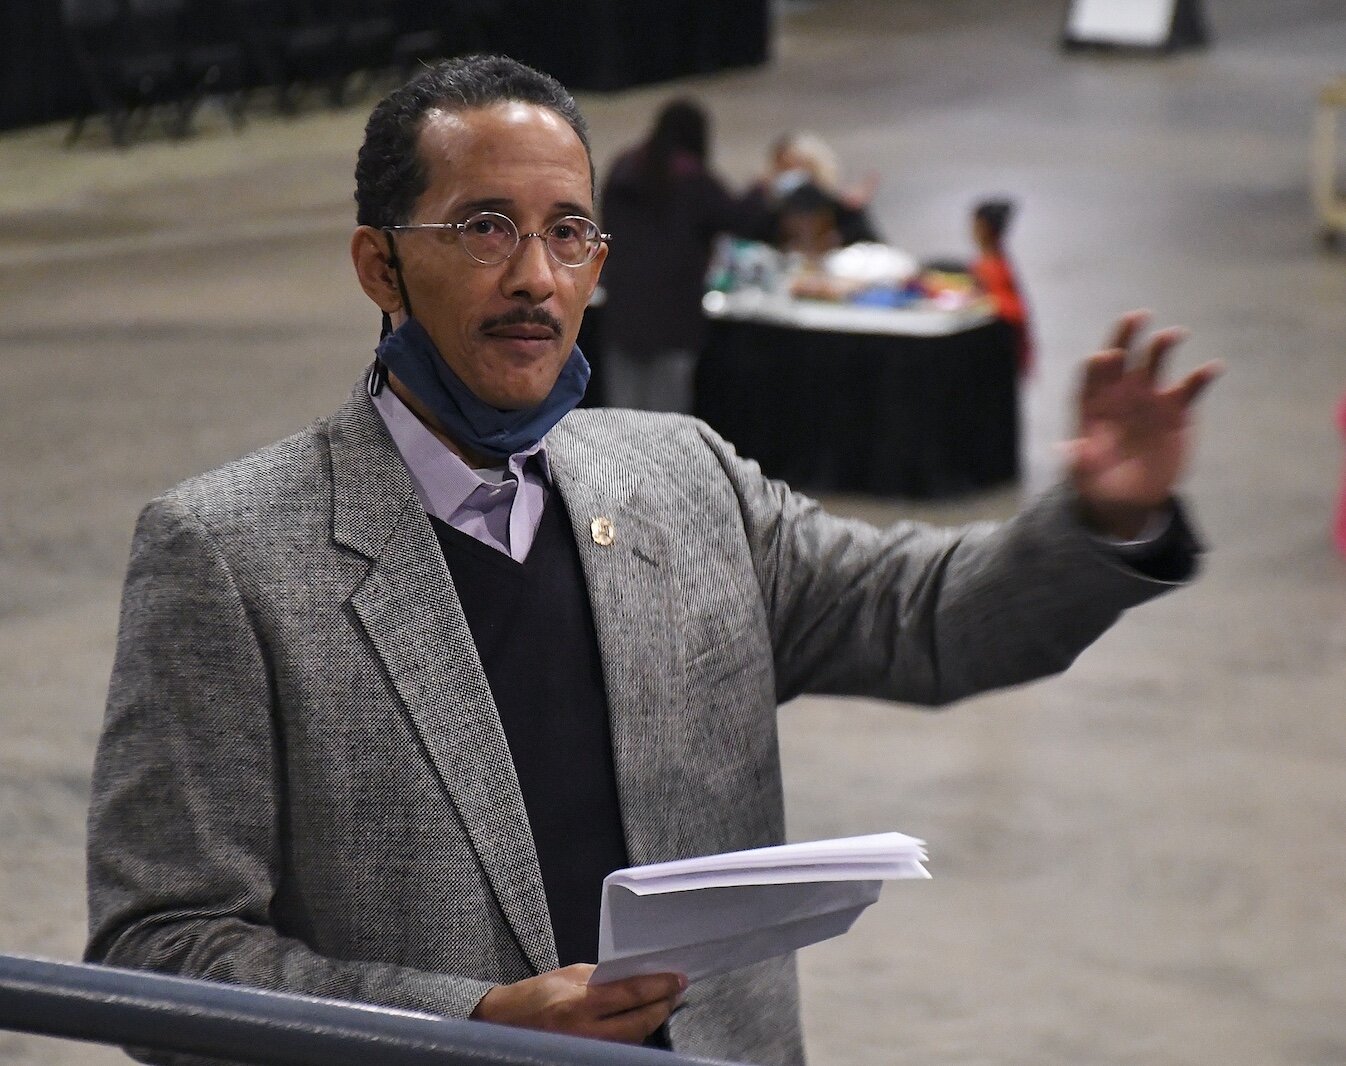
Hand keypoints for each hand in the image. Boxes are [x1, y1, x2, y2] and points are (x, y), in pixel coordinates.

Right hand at [471, 965, 684, 1043]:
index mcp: (580, 1002)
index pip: (630, 993)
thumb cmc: (536, 993)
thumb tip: (634, 977)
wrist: (503, 1022)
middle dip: (662, 1006)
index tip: (678, 979)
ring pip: (633, 1038)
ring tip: (663, 1004)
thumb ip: (601, 978)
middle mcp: (586, 1030)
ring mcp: (587, 1049)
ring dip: (651, 1021)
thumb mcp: (568, 976)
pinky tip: (642, 1022)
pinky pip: (619, 1047)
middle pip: (639, 1022)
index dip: (658, 987)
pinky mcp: (586, 1057)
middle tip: (676, 992)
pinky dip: (634, 1034)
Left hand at [1064, 310, 1220, 538]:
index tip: (1106, 356)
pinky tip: (1214, 367)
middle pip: (1121, 358)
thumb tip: (1067, 448)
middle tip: (1137, 316)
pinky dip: (1201, 377)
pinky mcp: (1176, 411)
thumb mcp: (1086, 477)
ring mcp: (1148, 399)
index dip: (1098, 366)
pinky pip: (1190, 388)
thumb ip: (1079, 461)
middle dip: (1126, 336)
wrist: (1130, 498)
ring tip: (1175, 334)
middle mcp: (1119, 395)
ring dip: (1162, 346)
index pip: (1091, 378)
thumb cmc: (1099, 485)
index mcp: (1092, 407)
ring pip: (1154, 363)